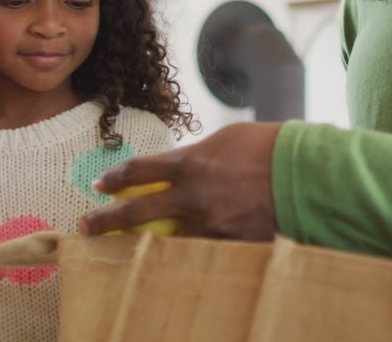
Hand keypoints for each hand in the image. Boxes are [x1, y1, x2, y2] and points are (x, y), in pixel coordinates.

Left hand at [79, 122, 281, 240]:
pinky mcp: (228, 245)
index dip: (116, 178)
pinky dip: (186, 249)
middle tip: (85, 227)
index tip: (100, 185)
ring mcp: (209, 226)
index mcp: (190, 164)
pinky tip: (178, 253)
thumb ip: (197, 155)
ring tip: (128, 247)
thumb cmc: (270, 148)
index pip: (140, 172)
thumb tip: (182, 166)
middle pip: (137, 213)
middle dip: (107, 221)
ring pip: (164, 240)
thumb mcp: (227, 139)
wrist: (306, 175)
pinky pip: (198, 249)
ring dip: (143, 243)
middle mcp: (193, 197)